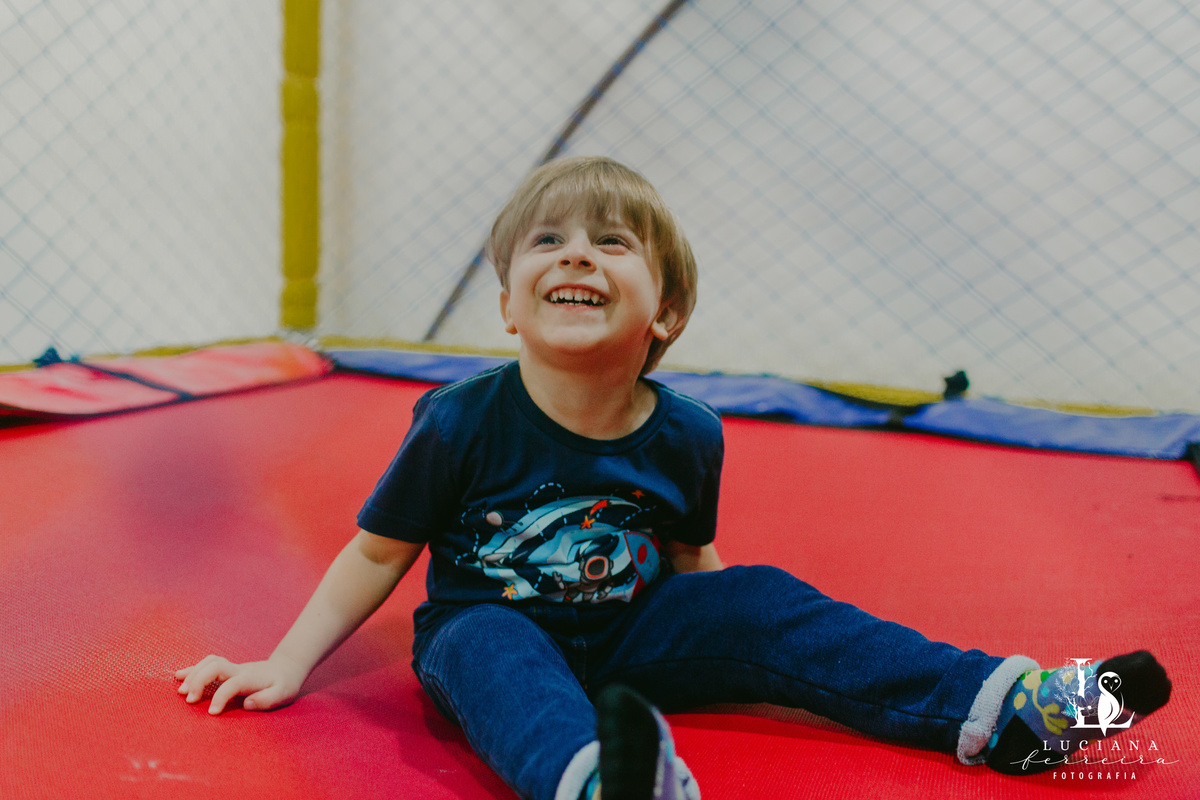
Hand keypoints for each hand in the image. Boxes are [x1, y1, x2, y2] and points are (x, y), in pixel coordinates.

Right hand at [175, 654, 305, 714]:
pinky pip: (207, 664)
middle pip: (216, 666)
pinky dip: (192, 669)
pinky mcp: (227, 669)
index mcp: (251, 679)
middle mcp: (239, 670)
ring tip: (182, 691)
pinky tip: (179, 676)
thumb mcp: (284, 694)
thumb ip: (267, 700)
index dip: (220, 696)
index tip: (212, 713)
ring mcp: (232, 667)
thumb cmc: (284, 685)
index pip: (232, 684)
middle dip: (199, 680)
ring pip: (210, 662)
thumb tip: (247, 703)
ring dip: (193, 674)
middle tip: (190, 700)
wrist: (285, 668)